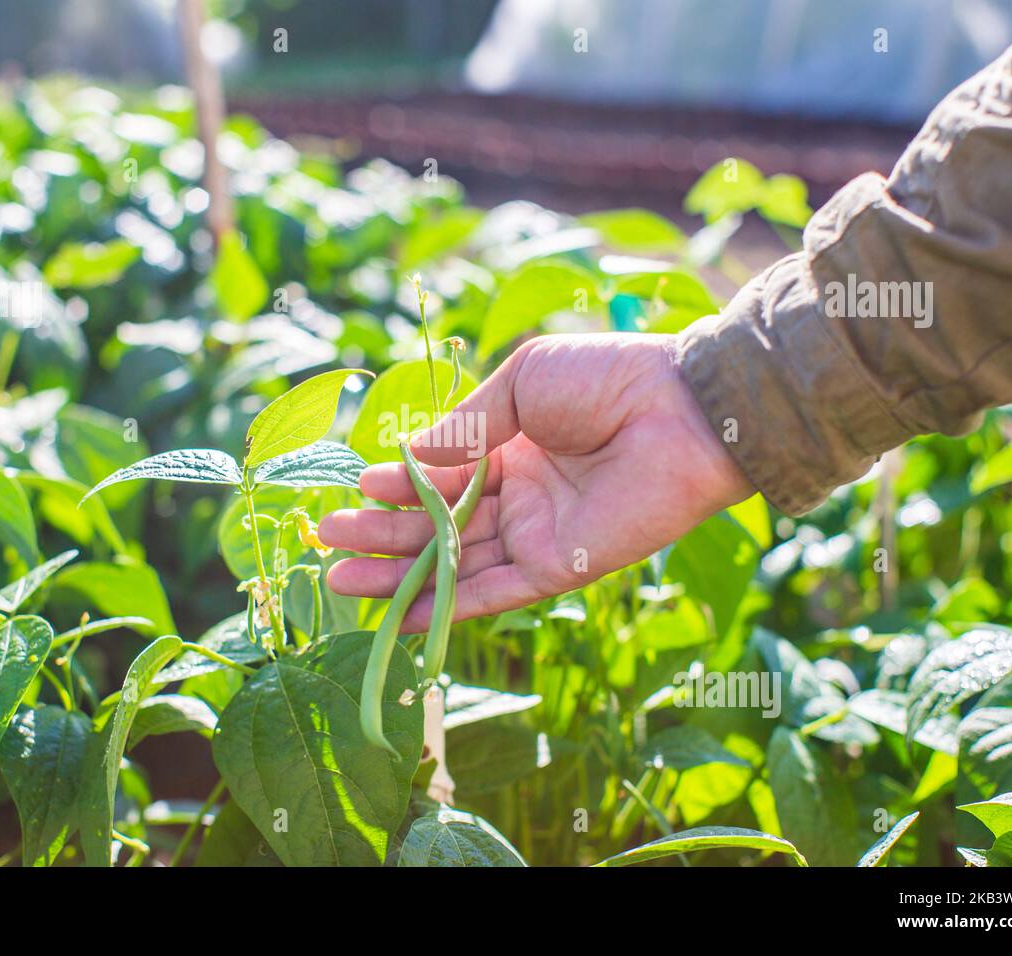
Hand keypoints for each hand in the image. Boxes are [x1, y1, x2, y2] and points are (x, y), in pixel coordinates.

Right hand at [320, 333, 753, 630]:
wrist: (684, 409)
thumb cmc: (607, 378)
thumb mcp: (523, 382)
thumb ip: (465, 426)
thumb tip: (408, 457)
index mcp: (510, 444)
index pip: (438, 474)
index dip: (396, 484)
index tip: (355, 487)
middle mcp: (518, 492)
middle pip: (435, 524)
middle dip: (380, 533)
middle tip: (328, 541)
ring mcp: (535, 533)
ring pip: (453, 562)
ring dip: (397, 574)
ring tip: (338, 578)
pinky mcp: (557, 567)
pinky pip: (492, 592)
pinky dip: (446, 606)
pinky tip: (398, 615)